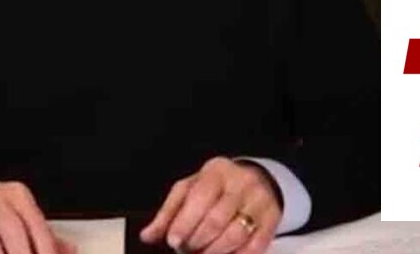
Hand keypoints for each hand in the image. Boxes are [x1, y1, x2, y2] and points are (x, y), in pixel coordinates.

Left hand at [140, 157, 281, 253]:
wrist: (257, 181)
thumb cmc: (215, 188)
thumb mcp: (190, 190)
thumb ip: (168, 212)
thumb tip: (147, 236)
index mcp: (217, 172)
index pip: (200, 197)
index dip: (185, 222)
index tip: (173, 241)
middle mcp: (241, 184)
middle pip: (217, 219)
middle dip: (197, 240)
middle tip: (186, 250)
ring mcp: (259, 202)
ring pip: (236, 234)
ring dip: (214, 252)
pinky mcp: (271, 221)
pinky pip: (255, 246)